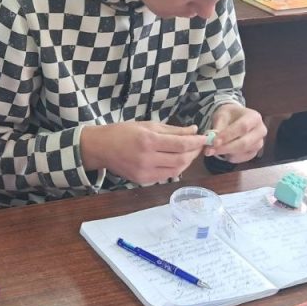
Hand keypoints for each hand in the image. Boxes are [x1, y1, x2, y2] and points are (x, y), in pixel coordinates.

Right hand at [80, 122, 206, 183]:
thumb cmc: (123, 132)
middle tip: (199, 145)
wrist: (101, 147)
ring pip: (176, 171)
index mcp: (148, 140)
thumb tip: (193, 131)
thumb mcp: (148, 125)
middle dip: (194, 153)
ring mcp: (144, 172)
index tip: (205, 138)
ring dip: (187, 162)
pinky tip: (175, 160)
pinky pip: (165, 176)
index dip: (196, 142)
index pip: (180, 144)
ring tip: (189, 153)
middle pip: (181, 160)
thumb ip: (172, 130)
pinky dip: (174, 168)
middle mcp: (147, 158)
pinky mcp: (142, 180)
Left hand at [205, 104, 265, 162]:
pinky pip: (242, 158)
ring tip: (214, 149)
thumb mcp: (221, 116)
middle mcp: (260, 131)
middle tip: (210, 150)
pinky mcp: (254, 152)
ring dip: (226, 152)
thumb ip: (217, 128)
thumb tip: (210, 142)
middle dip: (225, 148)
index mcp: (254, 117)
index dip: (228, 135)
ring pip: (242, 152)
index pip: (242, 127)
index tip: (214, 141)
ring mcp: (259, 143)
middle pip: (244, 143)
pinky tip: (224, 152)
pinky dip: (231, 157)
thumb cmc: (229, 116)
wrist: (236, 119)